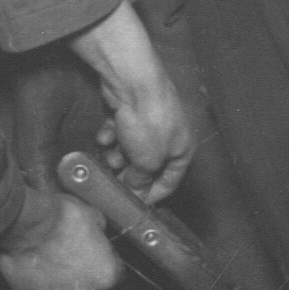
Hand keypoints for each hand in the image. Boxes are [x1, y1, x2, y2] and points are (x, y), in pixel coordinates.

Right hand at [0, 190, 120, 289]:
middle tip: (80, 263)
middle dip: (89, 282)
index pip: (117, 277)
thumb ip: (100, 236)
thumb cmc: (62, 218)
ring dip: (64, 283)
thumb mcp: (95, 217)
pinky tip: (37, 265)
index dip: (110, 265)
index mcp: (106, 275)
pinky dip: (41, 282)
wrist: (25, 222)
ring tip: (54, 262)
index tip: (102, 257)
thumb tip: (97, 236)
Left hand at [70, 5, 193, 202]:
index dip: (154, 195)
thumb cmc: (150, 121)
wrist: (133, 84)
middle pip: (147, 165)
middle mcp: (169, 135)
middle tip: (116, 180)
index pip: (171, 181)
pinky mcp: (131, 110)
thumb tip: (134, 192)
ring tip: (111, 155)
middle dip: (130, 173)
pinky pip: (120, 131)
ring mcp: (150, 121)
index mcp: (183, 149)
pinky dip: (112, 135)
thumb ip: (140, 181)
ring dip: (118, 155)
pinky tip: (105, 135)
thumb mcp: (146, 162)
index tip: (137, 205)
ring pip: (131, 148)